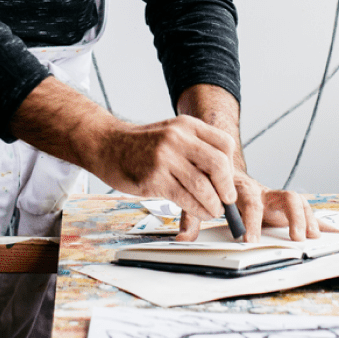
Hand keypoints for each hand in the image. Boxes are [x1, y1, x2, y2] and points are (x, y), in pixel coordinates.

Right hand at [92, 114, 240, 225]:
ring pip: (202, 186)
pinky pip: (185, 198)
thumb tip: (223, 179)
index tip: (227, 180)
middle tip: (227, 200)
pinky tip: (199, 212)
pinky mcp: (154, 178)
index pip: (224, 144)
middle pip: (218, 164)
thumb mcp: (172, 135)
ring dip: (213, 204)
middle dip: (226, 187)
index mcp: (186, 125)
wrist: (107, 146)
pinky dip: (197, 210)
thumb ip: (195, 149)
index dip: (231, 166)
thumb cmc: (142, 145)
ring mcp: (164, 158)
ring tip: (214, 211)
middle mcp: (177, 138)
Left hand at [175, 172, 338, 242]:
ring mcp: (276, 198)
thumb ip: (191, 217)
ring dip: (308, 219)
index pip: (249, 201)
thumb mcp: (198, 200)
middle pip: (285, 198)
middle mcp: (263, 191)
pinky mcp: (286, 207)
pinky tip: (338, 233)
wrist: (222, 162)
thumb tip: (181, 239)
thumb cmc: (211, 186)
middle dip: (291, 218)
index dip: (250, 220)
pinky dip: (323, 222)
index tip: (249, 240)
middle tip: (294, 238)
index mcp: (242, 189)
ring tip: (312, 238)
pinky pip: (307, 212)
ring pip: (299, 201)